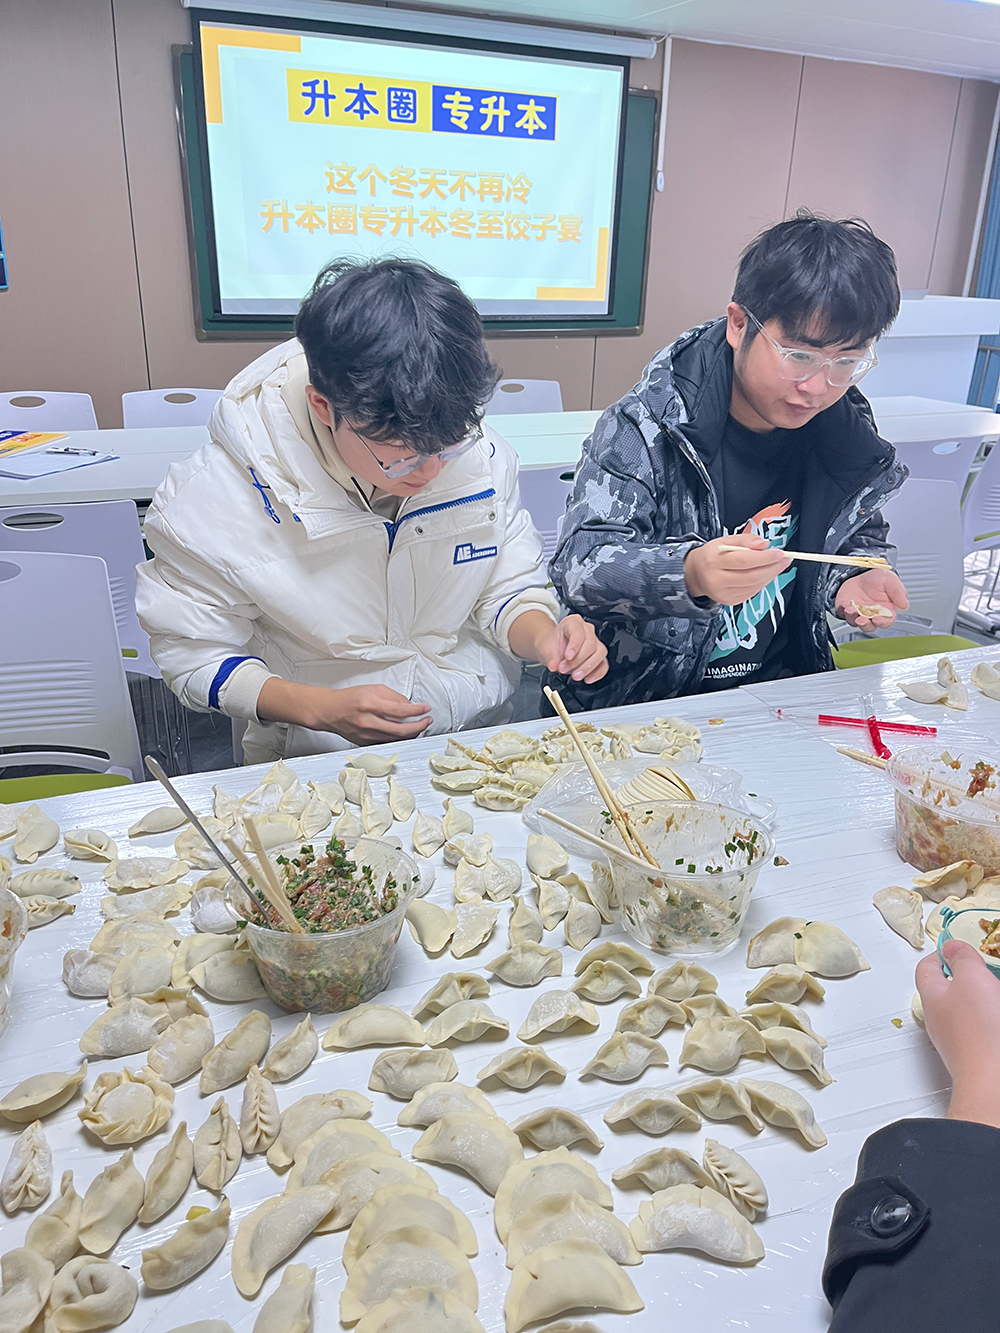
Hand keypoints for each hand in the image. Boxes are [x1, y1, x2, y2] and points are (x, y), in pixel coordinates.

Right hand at [257, 679, 431, 745]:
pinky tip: (404, 733)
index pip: (400, 710)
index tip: (426, 709)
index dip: (417, 711)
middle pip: (400, 729)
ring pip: (396, 738)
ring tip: (419, 726)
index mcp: (369, 704)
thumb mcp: (372, 689)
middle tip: (427, 721)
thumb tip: (409, 706)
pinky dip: (398, 738)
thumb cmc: (348, 699)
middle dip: (419, 726)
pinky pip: (387, 741)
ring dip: (411, 733)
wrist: (328, 711)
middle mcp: (368, 721)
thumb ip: (392, 697)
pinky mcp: (365, 742)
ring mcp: (366, 735)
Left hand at [508, 610, 607, 682]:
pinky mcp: (599, 655)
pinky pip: (604, 664)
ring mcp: (595, 642)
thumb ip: (550, 657)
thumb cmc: (551, 645)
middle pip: (590, 644)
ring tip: (575, 676)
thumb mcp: (545, 649)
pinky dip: (597, 673)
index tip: (568, 657)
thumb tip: (554, 666)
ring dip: (588, 667)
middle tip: (564, 669)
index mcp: (573, 622)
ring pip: (599, 653)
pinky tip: (588, 679)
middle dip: (578, 660)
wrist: (552, 650)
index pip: (578, 631)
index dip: (574, 645)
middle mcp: (586, 630)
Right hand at [683, 532, 790, 604]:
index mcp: (713, 561)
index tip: (779, 552)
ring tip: (778, 565)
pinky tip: (766, 574)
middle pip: (751, 576)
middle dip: (772, 568)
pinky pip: (752, 592)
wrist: (697, 574)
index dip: (765, 558)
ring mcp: (722, 593)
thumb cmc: (713, 555)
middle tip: (784, 559)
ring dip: (770, 575)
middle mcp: (716, 580)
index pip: (744, 560)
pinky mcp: (729, 601)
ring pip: (754, 586)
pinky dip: (762, 582)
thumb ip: (745, 540)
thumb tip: (764, 544)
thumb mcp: (725, 540)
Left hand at [837, 569, 908, 628]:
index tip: (878, 620)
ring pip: (854, 622)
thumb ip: (899, 593)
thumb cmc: (878, 579)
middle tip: (861, 620)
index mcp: (886, 611)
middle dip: (865, 624)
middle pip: (869, 626)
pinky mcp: (845, 609)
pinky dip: (843, 611)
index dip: (882, 623)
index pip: (886, 622)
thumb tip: (904, 605)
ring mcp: (858, 613)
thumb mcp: (891, 580)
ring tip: (851, 610)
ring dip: (852, 618)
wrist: (861, 571)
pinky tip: (845, 605)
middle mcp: (871, 615)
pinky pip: (843, 613)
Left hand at [916, 940, 999, 1127]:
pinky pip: (982, 1030)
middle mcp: (941, 1021)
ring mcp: (959, 1041)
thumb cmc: (981, 1033)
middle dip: (967, 978)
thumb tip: (951, 946)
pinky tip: (998, 1021)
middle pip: (947, 991)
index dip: (941, 954)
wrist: (995, 1082)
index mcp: (933, 997)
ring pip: (967, 1012)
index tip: (955, 948)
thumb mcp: (972, 979)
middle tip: (983, 971)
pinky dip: (991, 1021)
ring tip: (996, 994)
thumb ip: (961, 958)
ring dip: (983, 1000)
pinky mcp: (978, 1056)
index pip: (926, 968)